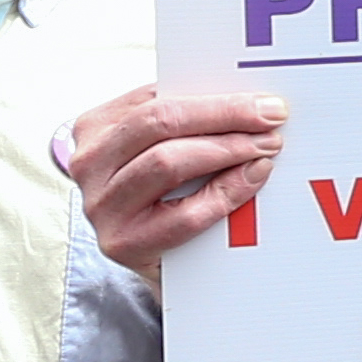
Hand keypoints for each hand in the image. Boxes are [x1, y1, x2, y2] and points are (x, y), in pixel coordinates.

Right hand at [68, 84, 291, 277]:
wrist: (160, 264)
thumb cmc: (166, 195)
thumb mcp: (163, 147)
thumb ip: (189, 122)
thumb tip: (247, 99)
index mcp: (97, 127)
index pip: (159, 98)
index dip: (216, 97)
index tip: (263, 100)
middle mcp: (89, 162)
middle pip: (160, 123)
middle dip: (225, 116)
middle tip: (272, 119)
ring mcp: (101, 204)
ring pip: (167, 162)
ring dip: (227, 150)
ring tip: (265, 147)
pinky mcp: (121, 243)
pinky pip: (182, 214)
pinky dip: (224, 193)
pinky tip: (251, 179)